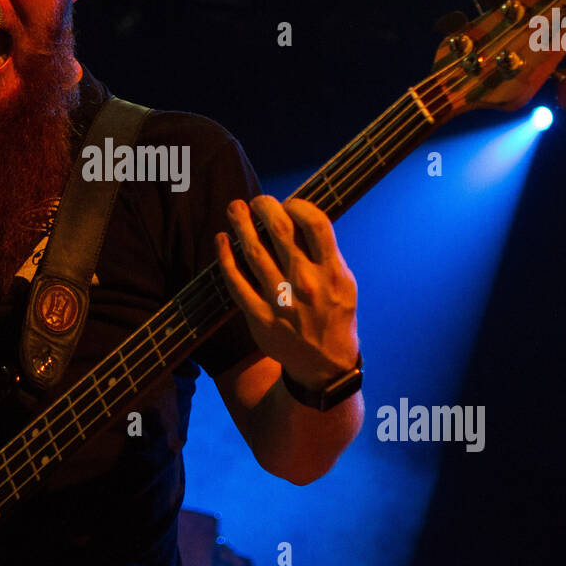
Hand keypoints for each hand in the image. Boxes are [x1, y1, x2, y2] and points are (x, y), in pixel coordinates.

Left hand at [215, 196, 359, 391]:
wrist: (324, 364)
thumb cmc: (333, 314)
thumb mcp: (343, 283)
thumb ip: (325, 253)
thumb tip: (298, 218)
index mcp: (332, 272)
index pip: (315, 224)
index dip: (298, 205)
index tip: (288, 203)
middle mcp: (306, 283)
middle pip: (280, 230)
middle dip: (265, 207)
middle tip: (257, 201)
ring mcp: (281, 300)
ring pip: (254, 251)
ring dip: (240, 224)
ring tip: (234, 208)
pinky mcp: (259, 316)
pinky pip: (235, 281)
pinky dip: (225, 257)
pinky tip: (222, 240)